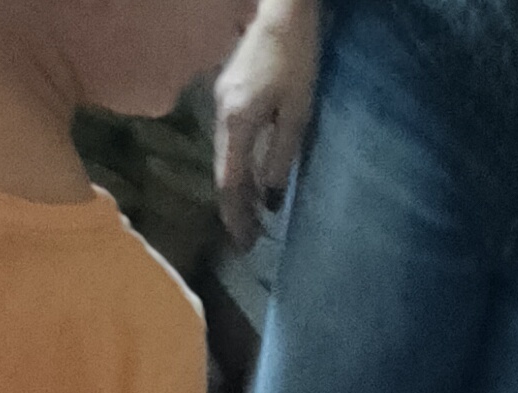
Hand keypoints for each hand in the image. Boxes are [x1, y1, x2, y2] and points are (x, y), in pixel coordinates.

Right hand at [212, 0, 315, 250]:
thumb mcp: (296, 113)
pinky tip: (249, 179)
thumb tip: (270, 199)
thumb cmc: (296, 58)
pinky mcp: (229, 93)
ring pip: (223, 159)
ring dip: (236, 190)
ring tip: (250, 217)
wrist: (282, 10)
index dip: (236, 216)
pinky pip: (228, 142)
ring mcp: (221, 102)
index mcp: (237, 122)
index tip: (245, 245)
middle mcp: (222, 115)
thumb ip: (281, 157)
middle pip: (222, 174)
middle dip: (234, 209)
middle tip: (247, 241)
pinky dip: (237, 168)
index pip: (230, 182)